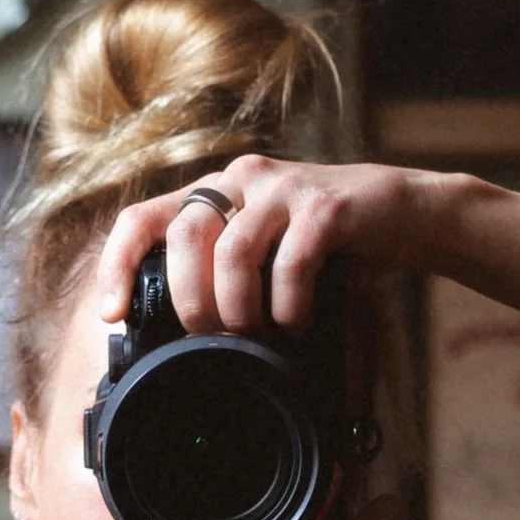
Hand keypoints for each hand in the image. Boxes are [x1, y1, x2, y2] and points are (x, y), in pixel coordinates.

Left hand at [94, 154, 456, 337]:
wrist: (407, 215)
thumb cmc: (331, 245)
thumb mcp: (268, 254)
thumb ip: (228, 276)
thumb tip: (185, 339)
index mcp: (216, 193)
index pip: (143, 218)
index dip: (118, 266)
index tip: (113, 315)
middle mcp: (241, 180)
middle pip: (184, 237)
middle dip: (192, 301)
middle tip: (213, 337)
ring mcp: (283, 189)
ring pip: (231, 251)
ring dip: (238, 308)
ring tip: (258, 334)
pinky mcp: (325, 206)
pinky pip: (291, 262)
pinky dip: (289, 306)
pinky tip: (298, 323)